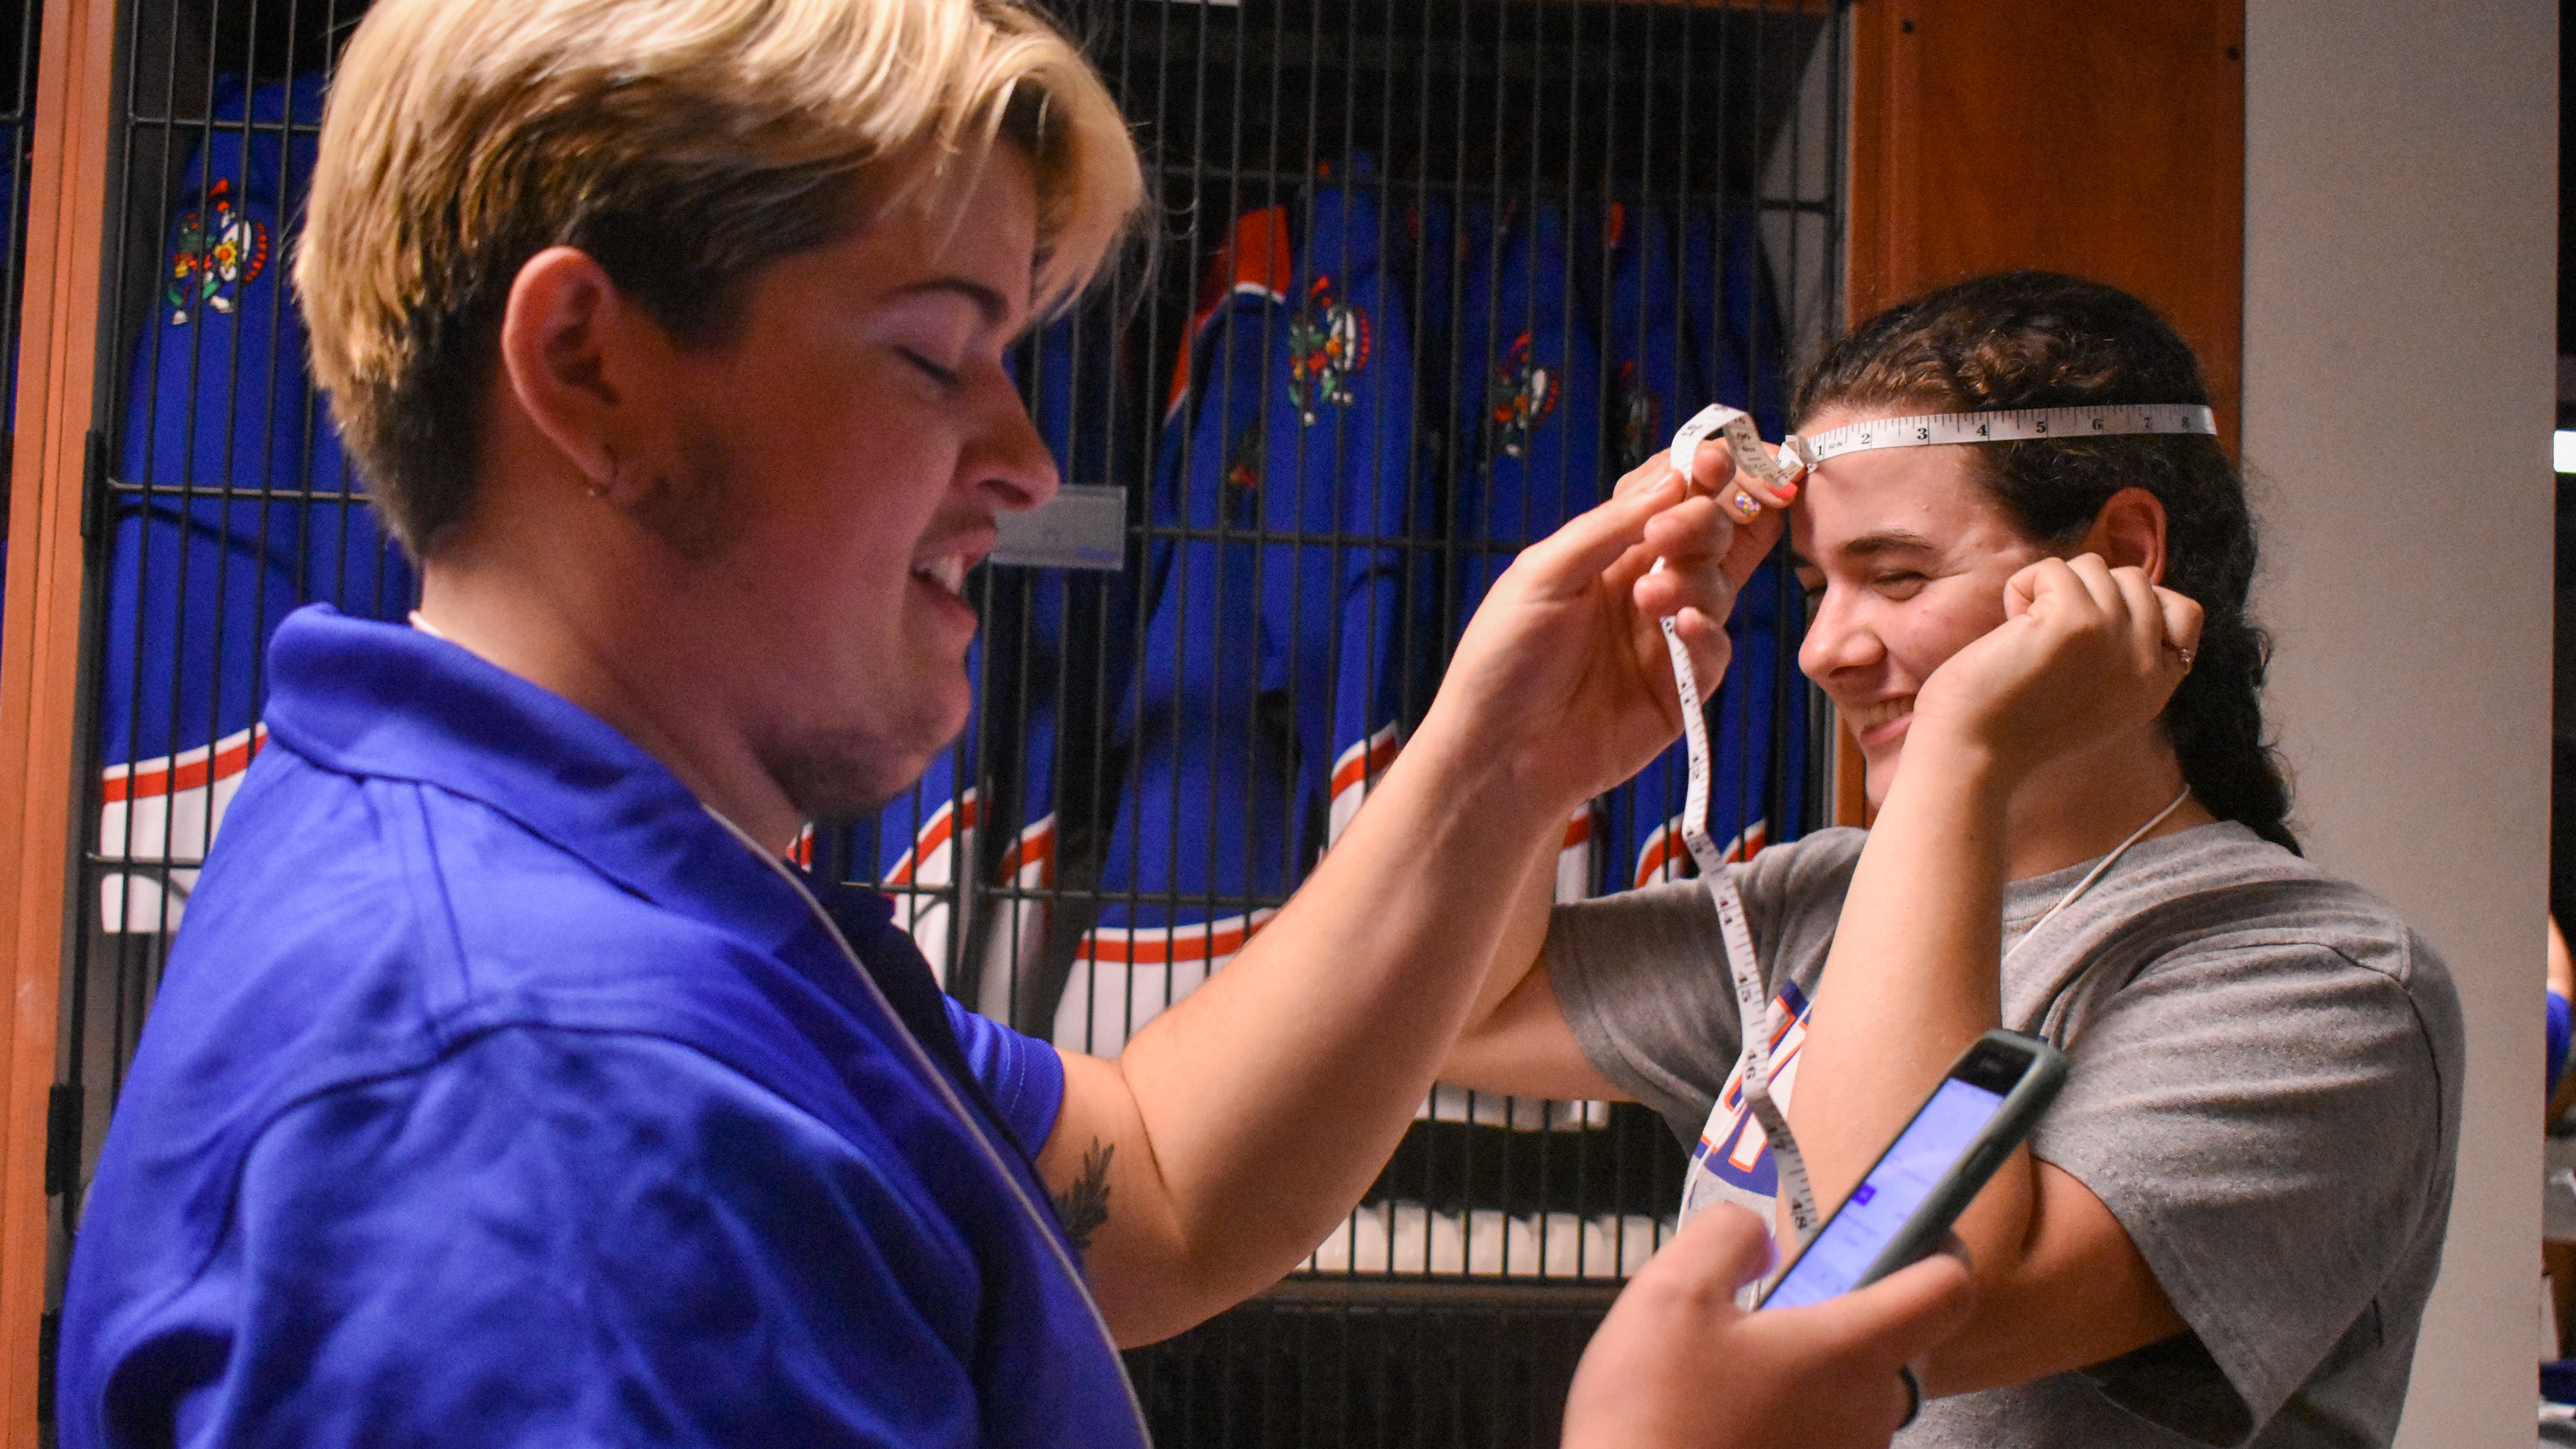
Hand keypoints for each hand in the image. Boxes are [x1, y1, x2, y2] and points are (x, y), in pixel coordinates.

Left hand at [1418, 435, 1789, 809]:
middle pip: (1708, 533)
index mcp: (1608, 553)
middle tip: (1670, 536)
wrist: (1495, 753)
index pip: (1669, 496)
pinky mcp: (1680, 691)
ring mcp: (1665, 638)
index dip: (1698, 473)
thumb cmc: (1503, 661)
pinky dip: (1709, 635)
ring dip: (1695, 581)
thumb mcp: (1543, 574)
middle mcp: (1644, 587)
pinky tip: (1685, 631)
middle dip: (1704, 521)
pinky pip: (1717, 652)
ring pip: (1718, 587)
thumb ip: (1609, 526)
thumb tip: (1674, 478)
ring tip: (1649, 598)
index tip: (1711, 461)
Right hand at [1564, 1207, 1974, 1448]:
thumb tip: (1758, 1238)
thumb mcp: (1670, 1292)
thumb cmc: (1655, 1413)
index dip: (1941, 1252)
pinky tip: (1726, 1420)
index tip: (1913, 1236)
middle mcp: (1871, 1413)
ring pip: (1854, 1394)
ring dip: (1810, 1373)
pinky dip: (1790, 1420)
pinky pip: (1824, 1439)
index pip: (1947, 1289)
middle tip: (1768, 1309)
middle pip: (1893, 1343)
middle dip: (1842, 1316)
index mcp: (1851, 1350)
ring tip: (1729, 1373)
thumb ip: (1726, 1237)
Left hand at [1909, 554, 2201, 787]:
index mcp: (2156, 684)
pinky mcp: (2074, 620)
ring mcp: (2114, 638)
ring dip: (2050, 590)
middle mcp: (2147, 663)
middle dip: (2084, 593)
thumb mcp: (2097, 695)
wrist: (1972, 753)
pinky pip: (2052, 569)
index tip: (2092, 625)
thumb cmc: (2016, 722)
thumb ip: (2125, 653)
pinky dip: (2022, 588)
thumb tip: (2124, 587)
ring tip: (2026, 636)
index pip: (2185, 611)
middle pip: (2134, 579)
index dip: (2138, 601)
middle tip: (2047, 636)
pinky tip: (2009, 631)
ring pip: (2093, 567)